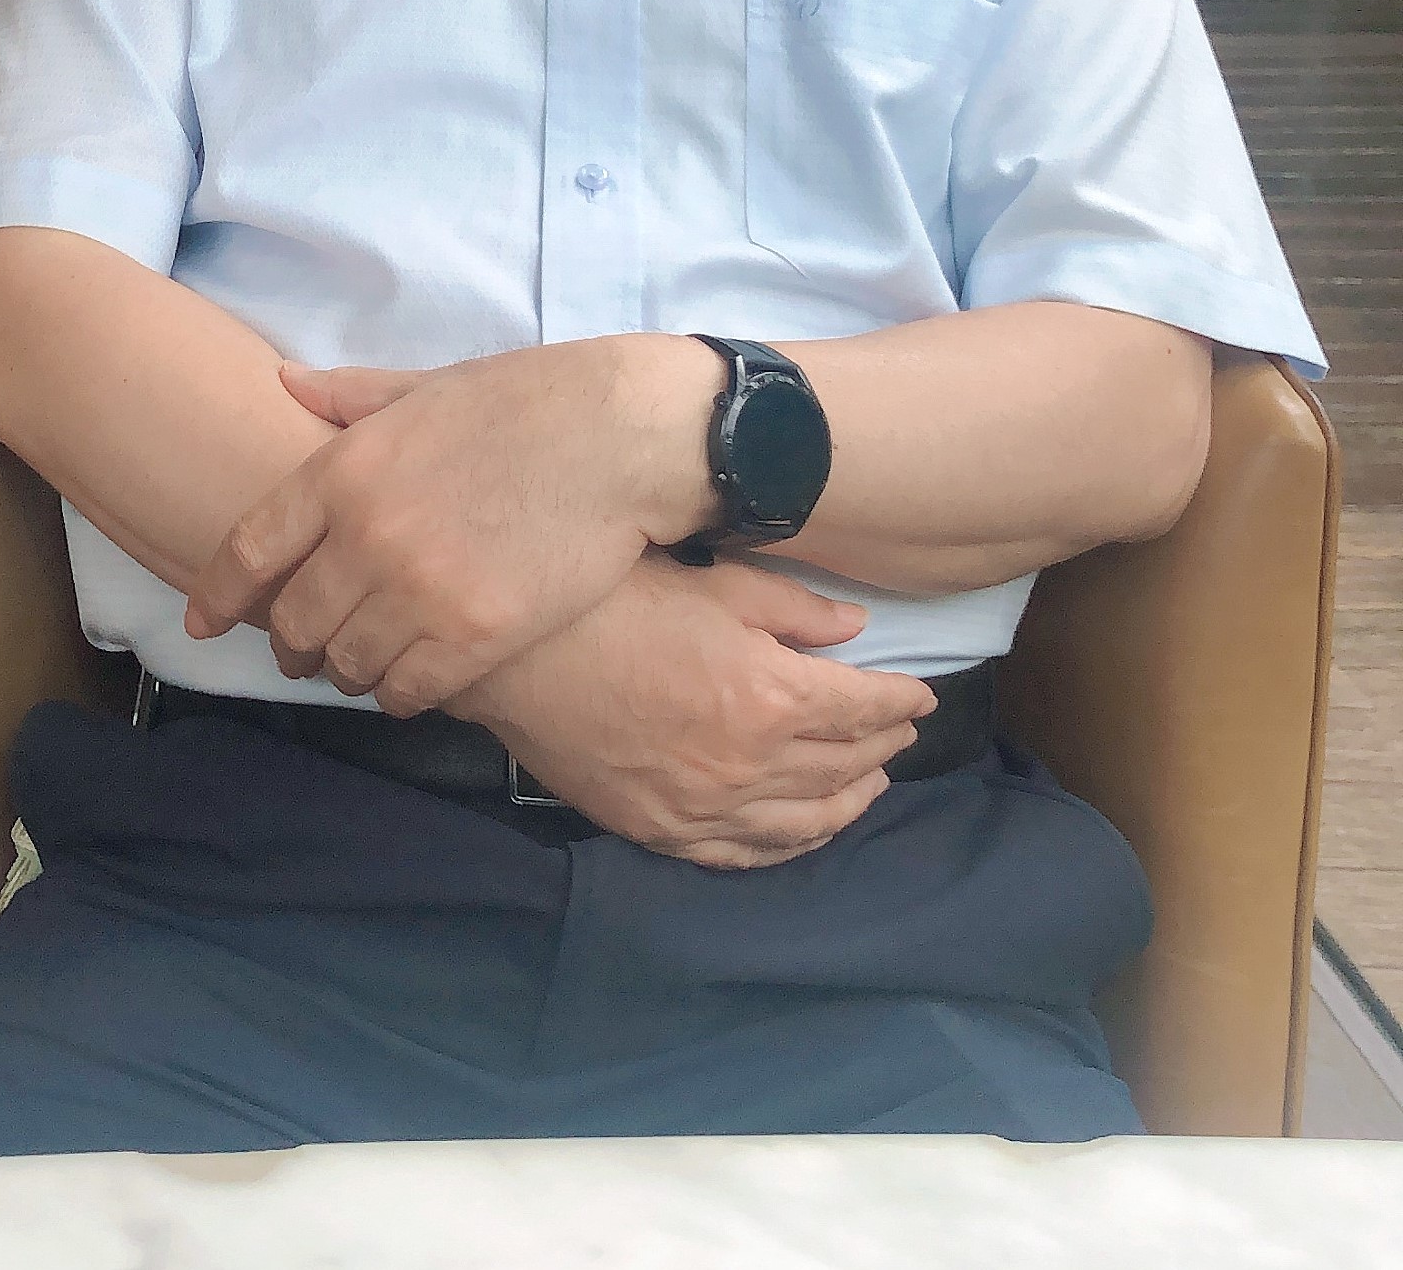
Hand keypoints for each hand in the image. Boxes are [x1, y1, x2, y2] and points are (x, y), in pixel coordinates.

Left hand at [182, 339, 717, 711]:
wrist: (620, 437)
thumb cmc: (527, 401)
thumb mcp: (426, 385)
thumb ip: (348, 396)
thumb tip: (285, 382)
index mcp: (345, 468)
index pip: (249, 550)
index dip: (216, 595)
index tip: (204, 622)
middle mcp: (368, 535)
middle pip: (293, 620)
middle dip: (289, 643)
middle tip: (301, 650)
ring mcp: (421, 591)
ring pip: (346, 664)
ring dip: (344, 670)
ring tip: (357, 664)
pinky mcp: (476, 635)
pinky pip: (406, 692)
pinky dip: (396, 693)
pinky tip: (407, 681)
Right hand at [459, 553, 937, 868]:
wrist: (519, 655)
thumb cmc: (616, 601)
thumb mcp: (715, 583)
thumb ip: (794, 610)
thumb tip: (856, 630)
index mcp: (771, 698)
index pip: (865, 709)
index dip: (900, 700)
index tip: (919, 693)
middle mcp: (752, 767)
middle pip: (843, 764)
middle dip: (882, 744)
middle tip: (901, 730)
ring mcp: (707, 809)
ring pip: (806, 822)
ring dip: (850, 801)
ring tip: (873, 782)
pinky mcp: (665, 831)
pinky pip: (746, 855)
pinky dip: (789, 846)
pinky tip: (804, 831)